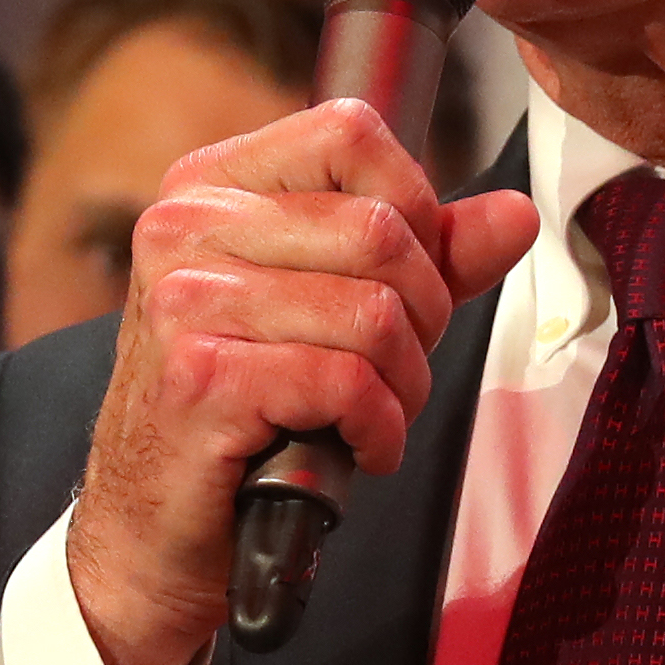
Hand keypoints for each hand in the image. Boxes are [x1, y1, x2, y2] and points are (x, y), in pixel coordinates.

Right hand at [64, 99, 537, 664]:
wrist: (150, 531)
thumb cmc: (245, 416)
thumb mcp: (333, 315)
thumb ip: (425, 259)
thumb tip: (514, 215)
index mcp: (211, 186)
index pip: (351, 132)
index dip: (416, 206)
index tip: (409, 279)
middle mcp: (184, 226)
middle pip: (382, 232)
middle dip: (422, 320)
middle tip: (391, 373)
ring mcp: (185, 299)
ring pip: (375, 315)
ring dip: (403, 387)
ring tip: (369, 417)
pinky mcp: (201, 377)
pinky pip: (350, 383)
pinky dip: (378, 430)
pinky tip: (352, 450)